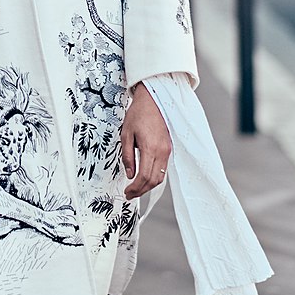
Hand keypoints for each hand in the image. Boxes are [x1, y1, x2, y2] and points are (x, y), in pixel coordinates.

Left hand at [121, 82, 171, 199]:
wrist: (153, 100)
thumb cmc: (138, 114)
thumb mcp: (126, 134)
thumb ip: (127, 155)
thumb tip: (129, 174)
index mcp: (150, 148)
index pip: (144, 176)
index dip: (135, 188)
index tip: (127, 192)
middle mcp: (162, 152)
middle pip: (154, 180)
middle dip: (141, 191)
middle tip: (129, 194)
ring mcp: (167, 151)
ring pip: (160, 177)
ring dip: (148, 186)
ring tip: (135, 189)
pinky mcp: (168, 149)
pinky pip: (163, 169)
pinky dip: (154, 177)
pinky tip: (144, 178)